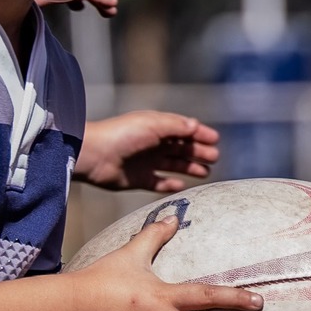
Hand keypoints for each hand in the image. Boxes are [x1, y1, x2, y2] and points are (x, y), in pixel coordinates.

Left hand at [75, 110, 220, 192]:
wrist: (95, 156)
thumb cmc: (122, 135)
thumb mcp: (152, 125)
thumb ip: (176, 126)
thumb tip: (195, 126)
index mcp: (156, 127)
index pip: (182, 129)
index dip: (199, 134)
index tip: (215, 141)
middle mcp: (152, 144)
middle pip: (181, 148)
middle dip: (198, 151)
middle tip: (214, 158)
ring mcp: (146, 162)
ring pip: (173, 165)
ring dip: (189, 167)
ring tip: (205, 172)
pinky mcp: (139, 179)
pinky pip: (159, 182)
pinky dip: (170, 184)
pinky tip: (182, 185)